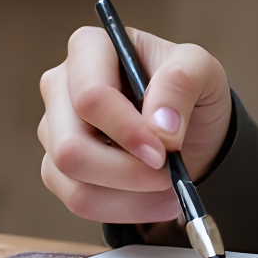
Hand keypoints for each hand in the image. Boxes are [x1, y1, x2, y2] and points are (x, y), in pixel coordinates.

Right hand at [38, 25, 232, 223]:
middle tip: (168, 174)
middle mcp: (61, 86)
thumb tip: (159, 127)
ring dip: (129, 195)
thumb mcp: (202, 70)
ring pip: (73, 180)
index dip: (126, 130)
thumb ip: (182, 82)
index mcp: (90, 48)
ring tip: (169, 189)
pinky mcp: (58, 168)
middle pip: (71, 147)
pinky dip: (124, 209)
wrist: (191, 129)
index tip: (164, 150)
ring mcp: (55, 129)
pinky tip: (154, 198)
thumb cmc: (188, 90)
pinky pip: (79, 201)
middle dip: (127, 171)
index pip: (90, 97)